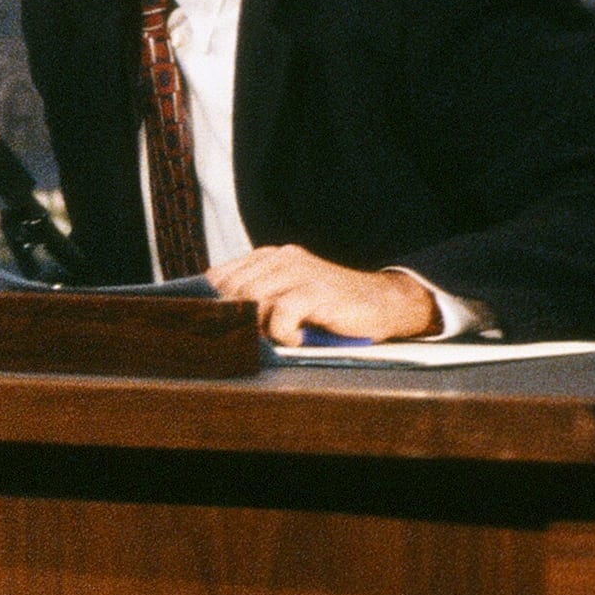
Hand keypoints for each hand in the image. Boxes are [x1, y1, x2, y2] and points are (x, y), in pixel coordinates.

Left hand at [208, 244, 442, 341]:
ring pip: (252, 299)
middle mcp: (282, 259)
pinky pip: (280, 313)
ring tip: (279, 335)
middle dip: (236, 318)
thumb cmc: (330, 306)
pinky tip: (298, 337)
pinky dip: (283, 332)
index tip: (216, 325)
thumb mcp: (286, 296)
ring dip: (259, 326)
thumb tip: (213, 318)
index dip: (212, 303)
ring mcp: (300, 272)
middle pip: (232, 290)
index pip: (220, 276)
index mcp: (269, 257)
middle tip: (254, 336)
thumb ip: (254, 298)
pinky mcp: (316, 290)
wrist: (382, 304)